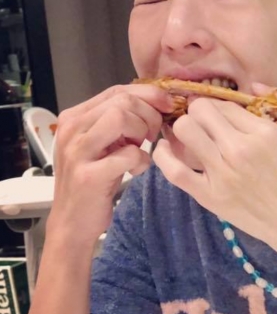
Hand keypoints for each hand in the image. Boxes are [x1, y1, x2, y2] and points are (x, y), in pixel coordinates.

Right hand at [49, 84, 173, 247]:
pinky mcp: (89, 175)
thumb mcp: (102, 145)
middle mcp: (72, 129)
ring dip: (143, 132)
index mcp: (74, 118)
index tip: (167, 107)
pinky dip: (141, 161)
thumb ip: (120, 123)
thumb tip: (156, 103)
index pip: (117, 90)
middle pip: (122, 100)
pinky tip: (136, 170)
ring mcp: (78, 151)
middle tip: (153, 136)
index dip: (148, 95)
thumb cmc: (94, 182)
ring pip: (121, 117)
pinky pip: (128, 154)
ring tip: (142, 149)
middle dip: (149, 115)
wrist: (72, 223)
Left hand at [152, 83, 276, 255]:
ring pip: (184, 131)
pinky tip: (165, 148)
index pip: (227, 104)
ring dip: (185, 128)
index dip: (223, 104)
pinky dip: (163, 155)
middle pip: (200, 111)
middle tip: (208, 122)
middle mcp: (238, 150)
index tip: (224, 113)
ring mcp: (221, 174)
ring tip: (193, 135)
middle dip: (202, 112)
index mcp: (264, 133)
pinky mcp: (209, 196)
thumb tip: (256, 85)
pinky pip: (173, 170)